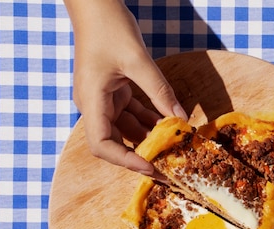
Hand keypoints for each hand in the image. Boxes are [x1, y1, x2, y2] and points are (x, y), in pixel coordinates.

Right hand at [64, 0, 186, 174]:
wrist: (96, 6)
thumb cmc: (109, 28)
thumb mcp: (138, 60)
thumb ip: (160, 91)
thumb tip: (182, 120)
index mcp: (92, 101)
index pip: (102, 144)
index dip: (125, 160)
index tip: (150, 167)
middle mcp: (95, 105)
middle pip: (116, 142)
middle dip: (142, 155)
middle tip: (168, 168)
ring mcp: (105, 100)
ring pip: (128, 130)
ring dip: (151, 138)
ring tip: (176, 149)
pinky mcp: (115, 92)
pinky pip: (134, 115)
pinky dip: (151, 121)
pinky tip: (172, 126)